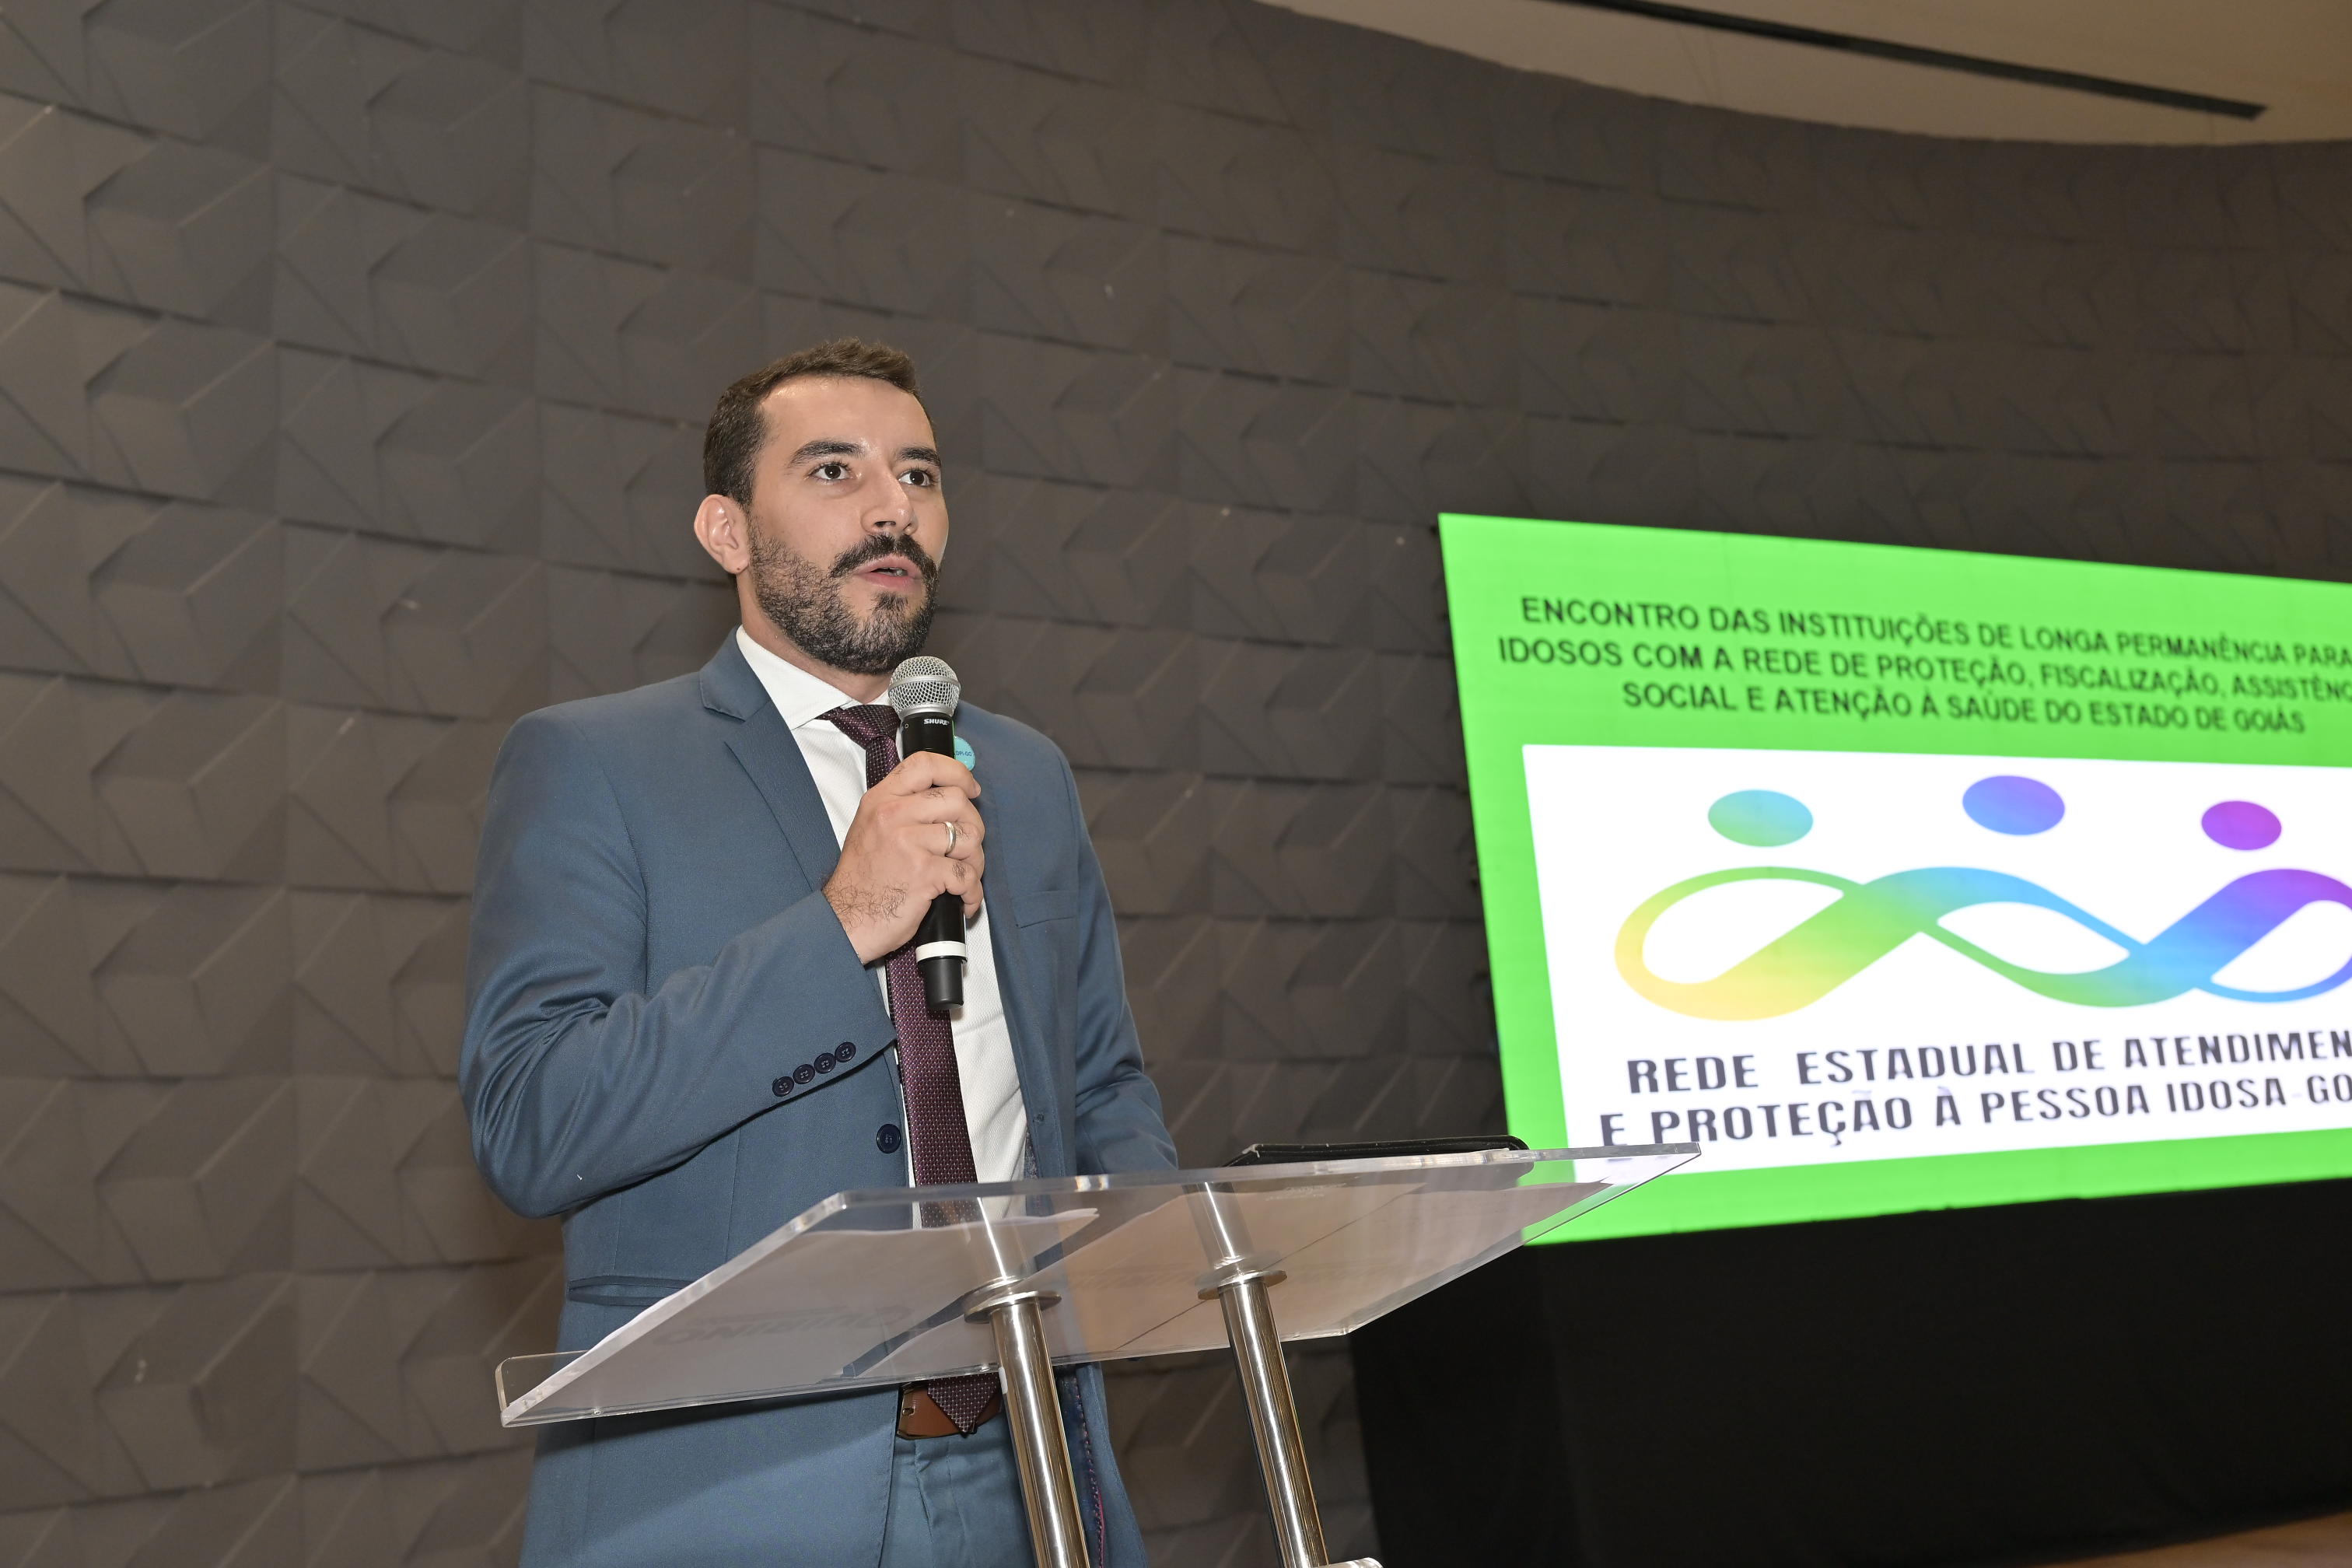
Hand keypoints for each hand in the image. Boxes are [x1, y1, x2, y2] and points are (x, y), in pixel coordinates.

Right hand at [823, 751, 984, 964]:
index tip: (971, 788)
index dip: (957, 772)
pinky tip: (962, 899)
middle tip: (966, 846)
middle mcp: (893, 815)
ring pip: (969, 836)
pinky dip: (972, 892)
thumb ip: (903, 807)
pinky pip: (967, 874)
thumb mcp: (870, 828)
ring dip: (975, 861)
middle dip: (973, 825)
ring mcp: (909, 843)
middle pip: (957, 800)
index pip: (925, 764)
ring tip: (962, 876)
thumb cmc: (862, 881)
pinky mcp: (924, 873)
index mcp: (881, 800)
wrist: (845, 921)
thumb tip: (947, 796)